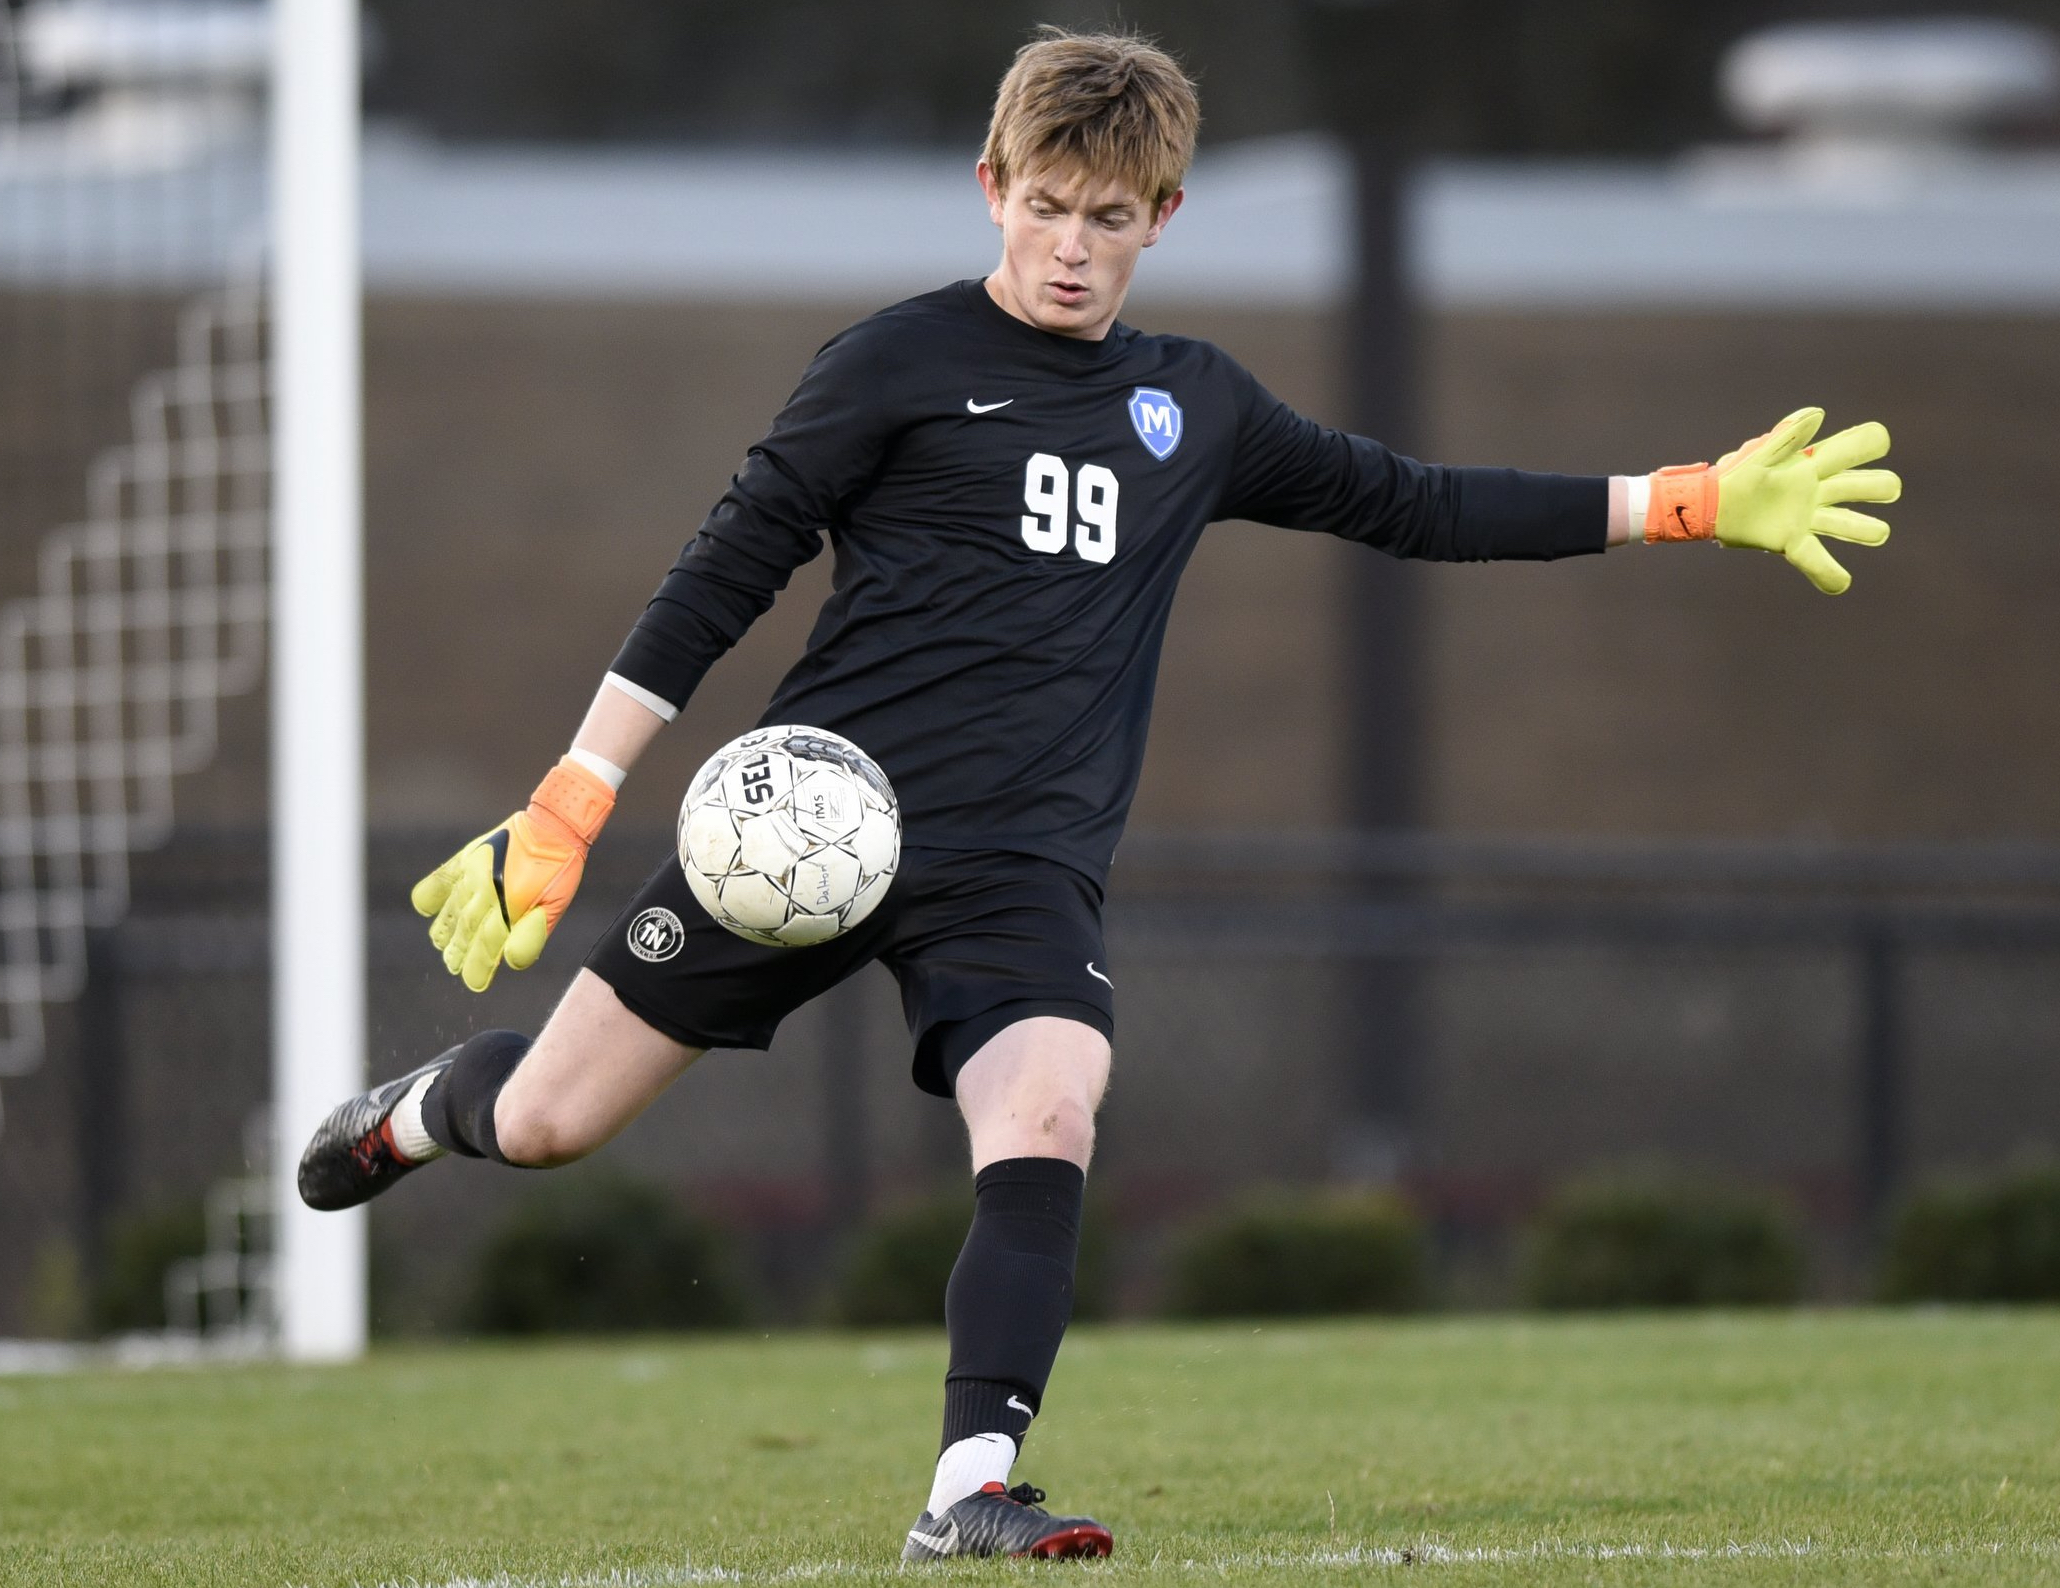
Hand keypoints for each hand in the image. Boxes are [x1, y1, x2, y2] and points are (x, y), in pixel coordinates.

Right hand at [410, 757, 615, 990]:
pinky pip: (440, 880)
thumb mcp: (555, 906)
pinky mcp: (466, 858)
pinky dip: (429, 897)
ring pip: (451, 912)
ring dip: (445, 932)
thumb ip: (533, 935)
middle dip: (459, 953)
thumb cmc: (560, 871)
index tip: (474, 982)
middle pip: (466, 932)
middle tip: (454, 965)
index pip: (488, 946)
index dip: (478, 968)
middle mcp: (487, 890)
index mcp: (512, 904)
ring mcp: (473, 873)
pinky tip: (427, 910)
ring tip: (443, 945)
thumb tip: (511, 961)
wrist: (553, 825)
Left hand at [1647, 408, 1900, 593]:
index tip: (1875, 444)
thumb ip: (1788, 435)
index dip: (1872, 443)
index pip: (1857, 447)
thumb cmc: (1736, 473)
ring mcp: (1810, 517)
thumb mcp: (1761, 452)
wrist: (1709, 503)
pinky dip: (1830, 575)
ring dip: (1868, 530)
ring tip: (1877, 532)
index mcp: (1815, 463)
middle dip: (1880, 486)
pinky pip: (1817, 560)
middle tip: (1883, 490)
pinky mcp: (1793, 541)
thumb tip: (1818, 415)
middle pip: (1869, 486)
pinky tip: (1841, 584)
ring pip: (1852, 525)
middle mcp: (1820, 490)